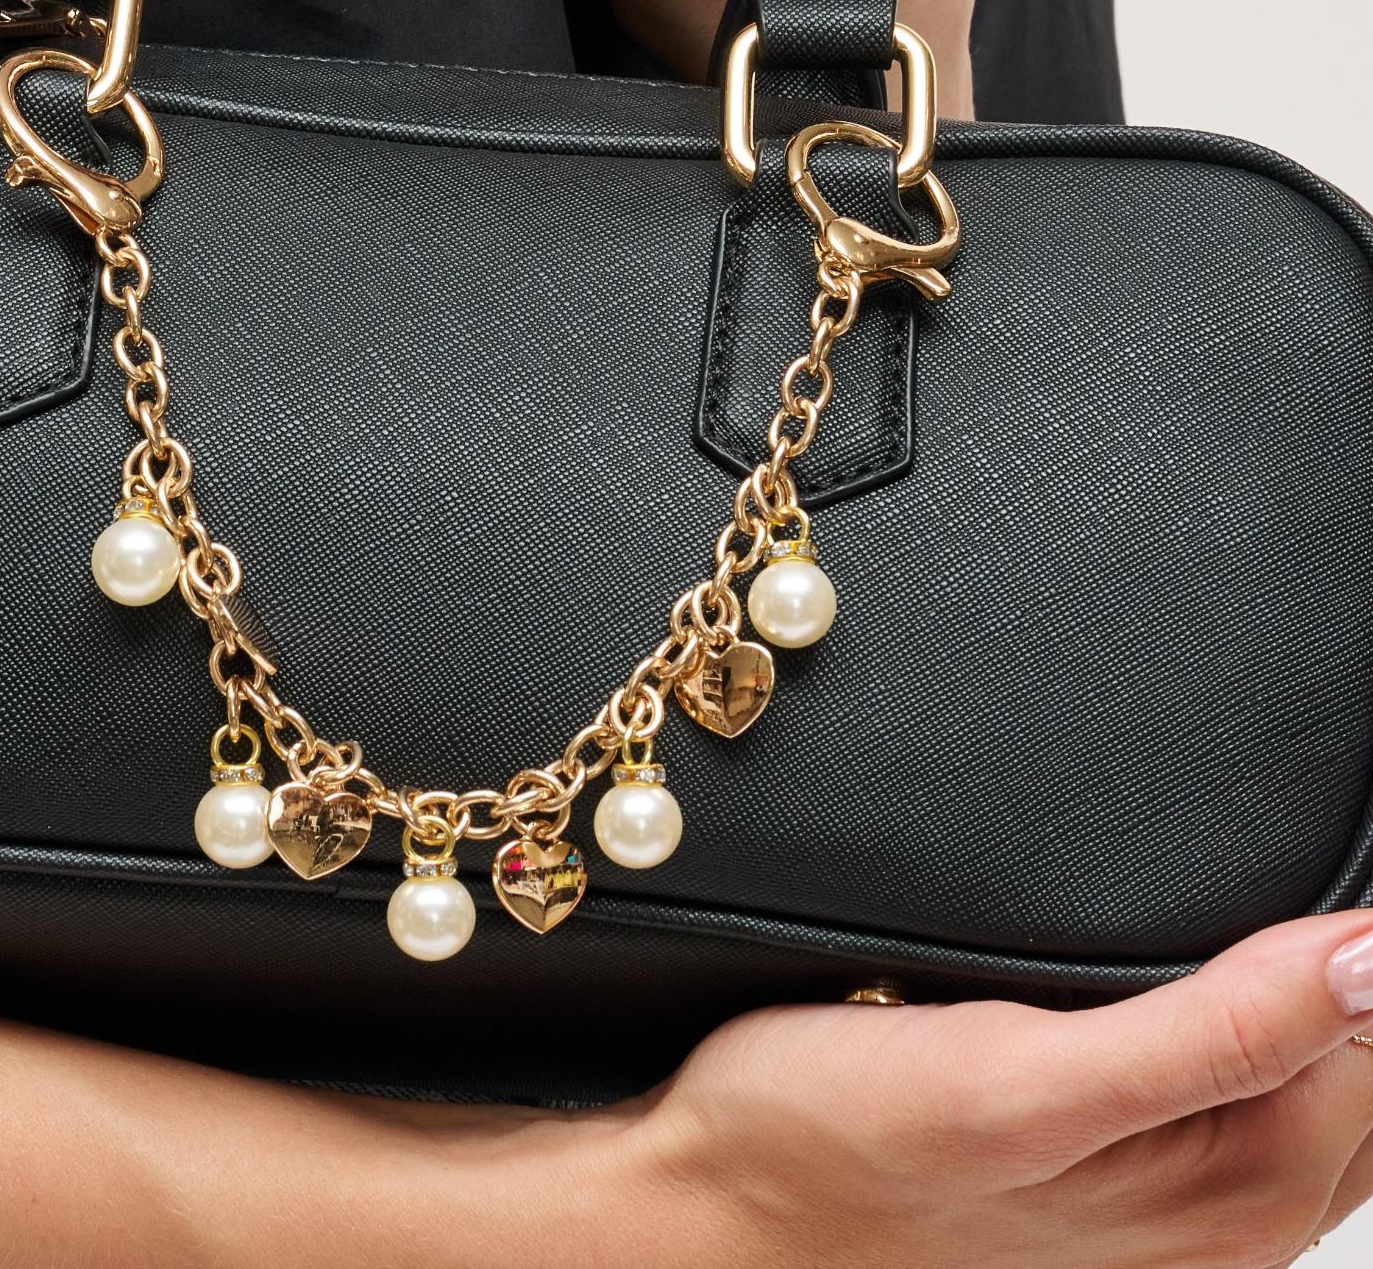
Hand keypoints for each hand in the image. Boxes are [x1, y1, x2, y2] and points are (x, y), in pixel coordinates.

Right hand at [461, 913, 1372, 1267]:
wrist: (721, 1193)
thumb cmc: (832, 1139)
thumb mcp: (1013, 1081)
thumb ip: (1209, 1035)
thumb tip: (1371, 962)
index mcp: (1237, 1181)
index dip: (1358, 926)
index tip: (1337, 824)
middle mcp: (1233, 1206)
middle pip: (1367, 1059)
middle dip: (1346, 954)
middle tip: (1309, 834)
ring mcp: (1183, 1198)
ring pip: (1322, 1078)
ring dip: (1309, 983)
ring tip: (1276, 883)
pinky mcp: (1127, 1170)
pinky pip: (1253, 1088)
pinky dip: (1262, 1012)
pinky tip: (1215, 956)